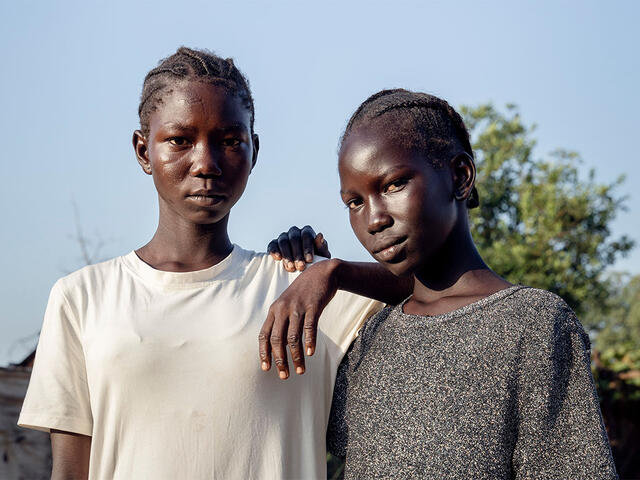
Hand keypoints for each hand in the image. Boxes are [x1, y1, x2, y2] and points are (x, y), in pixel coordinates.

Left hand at [259, 259, 339, 378]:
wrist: (322, 273)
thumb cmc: (304, 292)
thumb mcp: (288, 304)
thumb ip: (282, 322)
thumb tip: (280, 346)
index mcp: (274, 310)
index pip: (264, 335)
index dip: (264, 353)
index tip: (266, 368)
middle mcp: (282, 309)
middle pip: (277, 339)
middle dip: (280, 360)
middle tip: (284, 375)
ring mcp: (297, 307)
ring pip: (293, 337)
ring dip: (296, 356)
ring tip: (300, 370)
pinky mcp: (312, 306)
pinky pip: (309, 327)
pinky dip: (309, 341)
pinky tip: (310, 353)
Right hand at [267, 225, 330, 271]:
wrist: (304, 271)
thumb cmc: (316, 262)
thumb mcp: (322, 256)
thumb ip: (322, 247)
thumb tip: (319, 235)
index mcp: (307, 232)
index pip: (306, 235)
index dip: (307, 247)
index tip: (309, 260)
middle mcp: (294, 232)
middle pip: (294, 238)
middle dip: (297, 254)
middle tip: (301, 267)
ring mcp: (283, 237)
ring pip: (283, 242)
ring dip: (287, 255)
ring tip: (291, 268)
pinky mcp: (273, 244)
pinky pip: (272, 245)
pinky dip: (274, 251)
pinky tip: (278, 258)